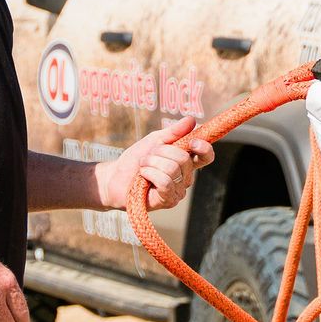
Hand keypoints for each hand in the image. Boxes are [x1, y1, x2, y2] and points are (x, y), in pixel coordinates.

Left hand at [98, 115, 214, 209]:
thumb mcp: (154, 140)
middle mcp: (185, 177)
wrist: (115, 177)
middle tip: (147, 156)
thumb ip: (173, 132)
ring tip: (143, 166)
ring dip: (152, 163)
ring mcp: (178, 191)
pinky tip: (143, 176)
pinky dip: (150, 174)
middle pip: (184, 159)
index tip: (193, 141)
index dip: (204, 148)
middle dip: (160, 152)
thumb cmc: (135, 159)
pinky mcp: (168, 201)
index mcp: (186, 162)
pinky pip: (165, 182)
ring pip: (173, 169)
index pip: (206, 157)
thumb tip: (192, 120)